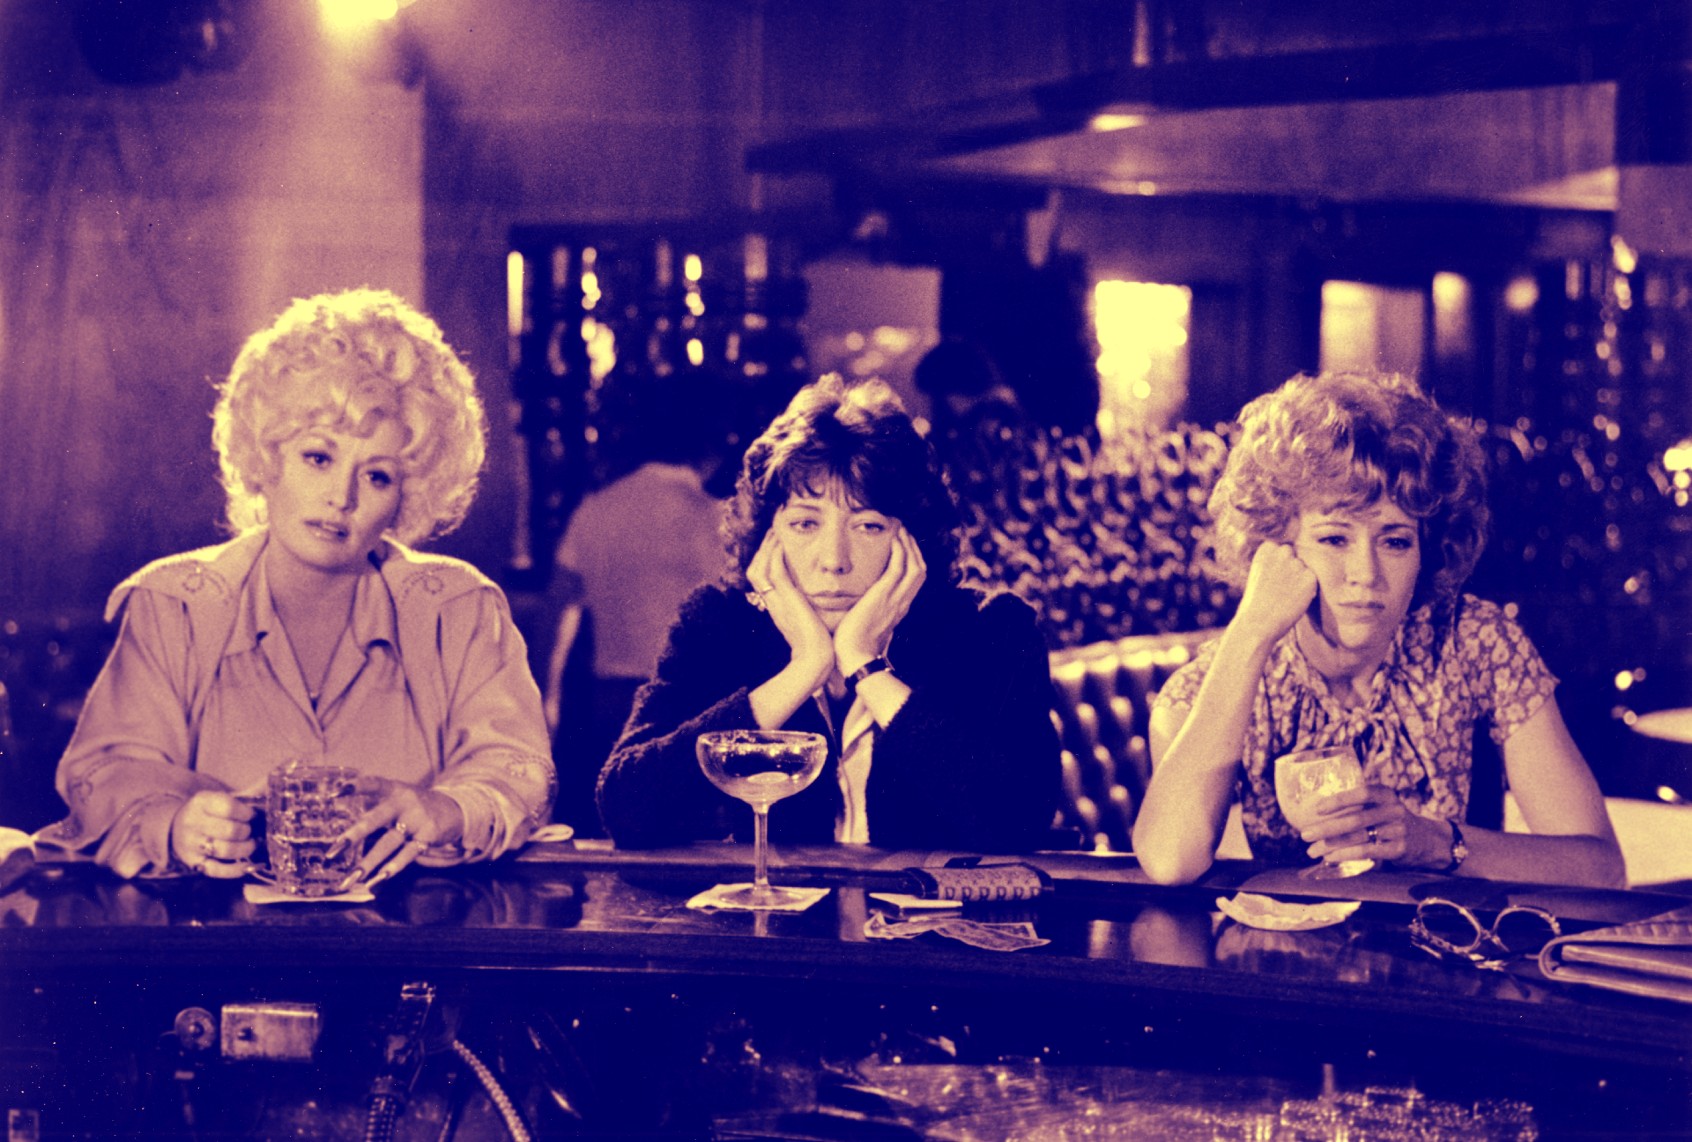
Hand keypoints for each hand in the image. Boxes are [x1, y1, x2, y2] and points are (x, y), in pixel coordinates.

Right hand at [169, 791, 256, 877]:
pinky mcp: (194, 863)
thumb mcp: (218, 798)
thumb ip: (240, 802)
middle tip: (249, 830)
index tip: (252, 815)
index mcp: (201, 802)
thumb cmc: (207, 811)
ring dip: (245, 848)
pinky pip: (217, 870)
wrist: (176, 826)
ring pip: (226, 850)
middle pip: (230, 831)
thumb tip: (267, 810)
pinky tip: (249, 865)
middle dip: (247, 831)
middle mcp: (192, 823)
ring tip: (251, 844)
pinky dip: (236, 870)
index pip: (229, 807)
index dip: (247, 813)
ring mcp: (191, 845)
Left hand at [331, 778, 465, 890]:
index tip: (334, 794)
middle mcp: (405, 802)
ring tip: (350, 879)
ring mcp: (418, 819)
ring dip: (368, 862)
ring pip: (388, 842)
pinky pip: (408, 854)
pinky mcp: (429, 836)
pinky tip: (378, 879)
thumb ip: (375, 809)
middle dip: (353, 836)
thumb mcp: (399, 798)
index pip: (374, 784)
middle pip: (375, 819)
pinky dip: (393, 866)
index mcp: (395, 790)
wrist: (456, 808)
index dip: (355, 787)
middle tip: (332, 852)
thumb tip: (344, 833)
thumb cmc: (416, 807)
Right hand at [747, 526, 832, 682]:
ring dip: (766, 547)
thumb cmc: (819, 644)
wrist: (816, 660)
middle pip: (755, 569)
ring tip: (775, 531)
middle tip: (772, 531)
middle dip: (762, 548)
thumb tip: (820, 598)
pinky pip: (774, 572)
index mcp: (777, 607)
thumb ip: (809, 607)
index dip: (764, 559)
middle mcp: (772, 602)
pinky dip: (775, 556)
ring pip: (760, 567)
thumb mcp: (810, 621)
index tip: (775, 543)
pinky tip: (781, 543)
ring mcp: (777, 601)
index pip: (761, 577)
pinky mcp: (787, 600)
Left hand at [834, 527, 924, 674]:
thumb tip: (857, 606)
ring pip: (914, 565)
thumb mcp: (867, 625)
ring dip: (909, 545)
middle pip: (920, 570)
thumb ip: (869, 613)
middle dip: (915, 548)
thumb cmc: (855, 645)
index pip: (914, 581)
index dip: (913, 561)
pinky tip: (894, 538)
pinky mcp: (885, 595)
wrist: (855, 657)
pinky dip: (900, 551)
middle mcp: (902, 602)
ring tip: (901, 529)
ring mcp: (896, 598)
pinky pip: (899, 567)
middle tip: (905, 531)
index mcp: (899, 609)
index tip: (904, 546)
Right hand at [1233, 541, 1316, 645]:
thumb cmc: (1256, 601)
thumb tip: (1294, 562)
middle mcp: (1283, 552)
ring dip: (1299, 579)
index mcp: (1267, 549)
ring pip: (1304, 569)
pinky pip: (1312, 580)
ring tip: (1285, 596)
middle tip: (1281, 587)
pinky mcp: (1310, 578)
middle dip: (1291, 568)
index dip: (1278, 564)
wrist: (1257, 622)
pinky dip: (1307, 590)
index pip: (1280, 549)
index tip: (1270, 577)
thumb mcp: (1258, 573)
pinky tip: (1293, 600)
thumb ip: (1274, 563)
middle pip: (1294, 556)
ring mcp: (1297, 564)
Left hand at [1297, 783, 1442, 867]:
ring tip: (1312, 850)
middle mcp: (1394, 810)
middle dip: (1326, 828)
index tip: (1316, 809)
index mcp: (1386, 795)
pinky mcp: (1399, 849)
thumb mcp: (1381, 807)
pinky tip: (1331, 858)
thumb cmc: (1392, 822)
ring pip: (1358, 837)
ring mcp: (1398, 830)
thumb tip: (1317, 816)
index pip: (1362, 793)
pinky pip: (1367, 852)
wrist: (1428, 840)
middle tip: (1305, 834)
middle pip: (1355, 819)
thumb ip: (1358, 808)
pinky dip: (1346, 854)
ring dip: (1331, 845)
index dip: (1339, 800)